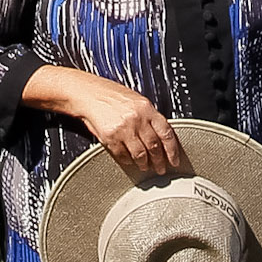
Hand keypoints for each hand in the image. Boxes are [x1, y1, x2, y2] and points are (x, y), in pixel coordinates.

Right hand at [49, 70, 185, 178]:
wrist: (87, 93)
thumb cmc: (110, 95)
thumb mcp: (136, 100)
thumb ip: (148, 116)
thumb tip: (160, 134)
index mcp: (147, 108)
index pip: (166, 133)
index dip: (173, 150)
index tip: (175, 160)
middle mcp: (137, 119)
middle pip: (155, 146)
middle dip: (160, 161)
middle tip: (161, 168)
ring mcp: (124, 129)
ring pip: (140, 154)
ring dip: (144, 164)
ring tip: (145, 167)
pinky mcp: (110, 137)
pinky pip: (123, 155)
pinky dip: (128, 161)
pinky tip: (130, 161)